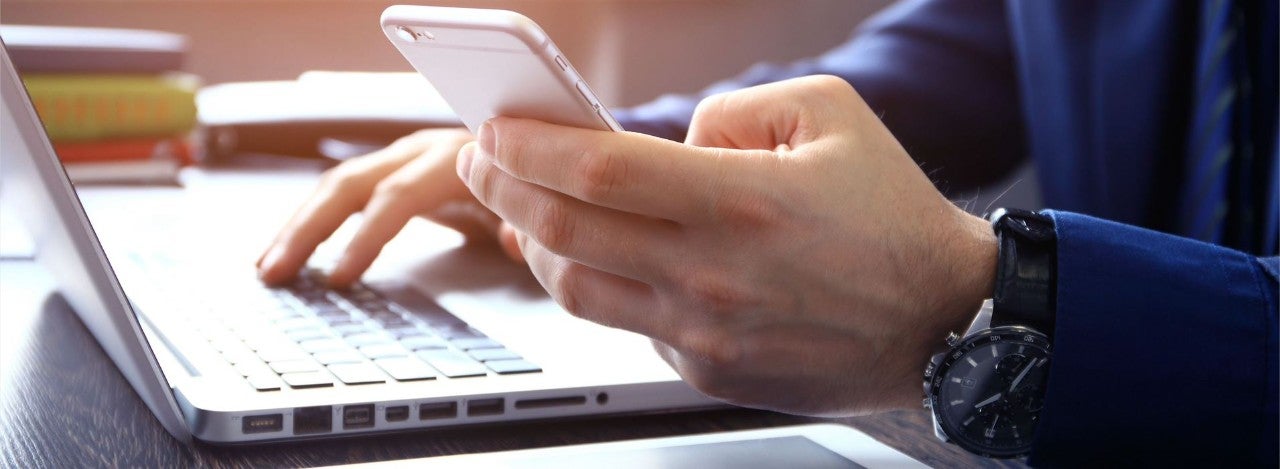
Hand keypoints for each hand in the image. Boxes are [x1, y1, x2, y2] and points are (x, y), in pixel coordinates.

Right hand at [257, 128, 523, 287]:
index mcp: (454, 158)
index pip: (397, 196)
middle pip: (349, 184)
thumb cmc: (534, 181)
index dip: (366, 236)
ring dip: (297, 226)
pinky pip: (342, 194)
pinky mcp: (391, 172)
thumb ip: (528, 225)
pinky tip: (288, 252)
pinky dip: (311, 221)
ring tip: (267, 267)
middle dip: (308, 229)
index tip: (338, 276)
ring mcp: (401, 158)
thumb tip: (516, 242)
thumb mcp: (539, 205)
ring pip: (336, 186)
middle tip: (275, 272)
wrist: (536, 147)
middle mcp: (419, 150)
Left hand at [459, 75, 995, 415]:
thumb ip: (734, 110)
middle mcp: (713, 273)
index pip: (597, 170)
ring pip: (578, 290)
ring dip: (534, 245)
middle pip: (566, 231)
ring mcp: (704, 332)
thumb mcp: (830, 114)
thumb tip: (670, 137)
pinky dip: (599, 286)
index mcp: (741, 200)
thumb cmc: (891, 218)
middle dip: (501, 190)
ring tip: (524, 212)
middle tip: (482, 164)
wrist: (944, 321)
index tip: (497, 130)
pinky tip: (597, 259)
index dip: (530, 147)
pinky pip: (627, 325)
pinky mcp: (706, 370)